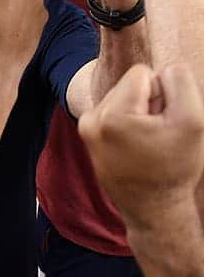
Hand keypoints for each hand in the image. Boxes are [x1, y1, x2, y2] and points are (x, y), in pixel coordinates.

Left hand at [79, 63, 203, 229]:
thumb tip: (160, 69)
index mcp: (111, 115)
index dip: (161, 92)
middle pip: (128, 84)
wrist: (153, 207)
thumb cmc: (173, 167)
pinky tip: (135, 145)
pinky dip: (127, 122)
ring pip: (121, 97)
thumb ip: (180, 81)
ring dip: (138, 113)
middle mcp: (91, 120)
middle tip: (156, 135)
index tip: (163, 120)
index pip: (141, 72)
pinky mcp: (86, 136)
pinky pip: (113, 111)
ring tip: (146, 142)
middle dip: (147, 102)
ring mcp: (85, 129)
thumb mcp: (192, 120)